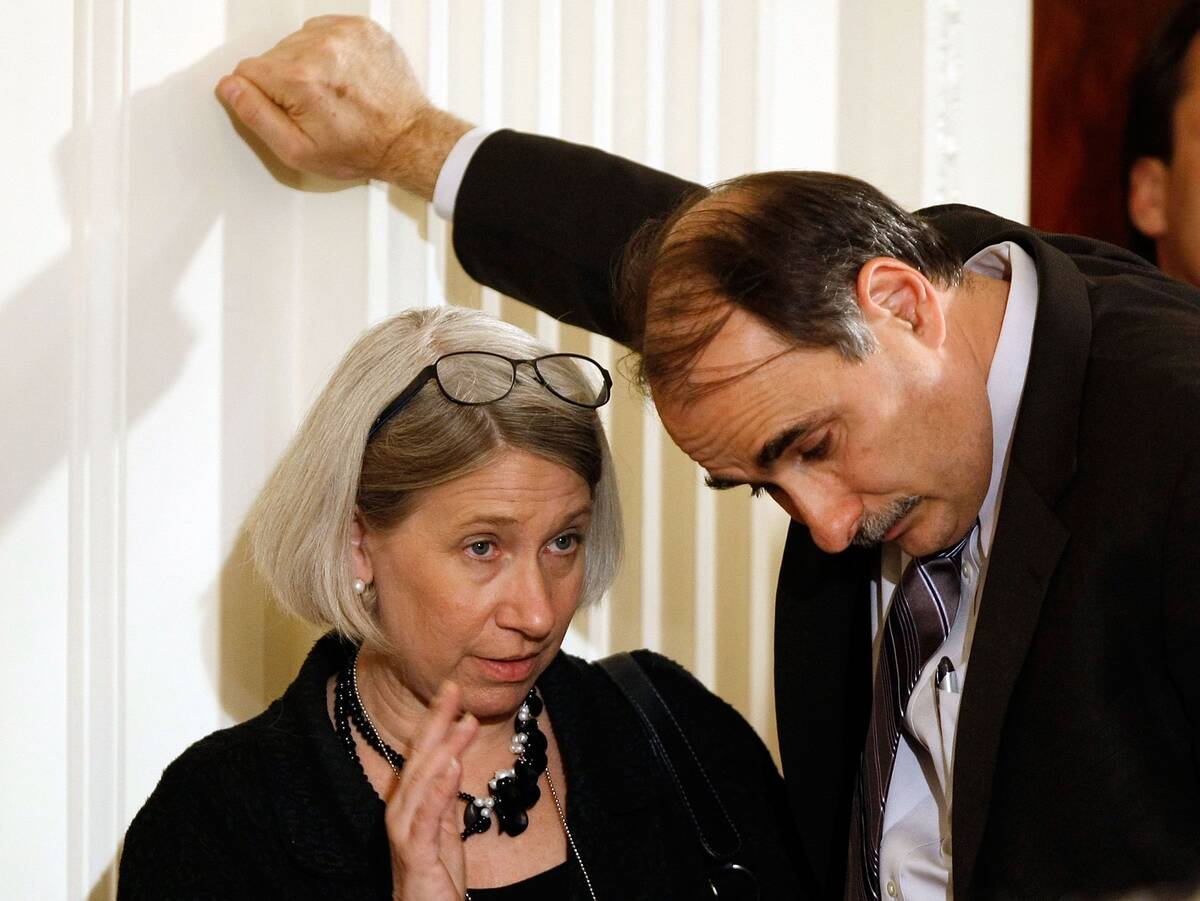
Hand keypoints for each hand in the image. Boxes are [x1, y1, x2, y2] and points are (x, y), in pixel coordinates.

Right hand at [216, 15, 471, 196]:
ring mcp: (343, 34)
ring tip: (332, 92)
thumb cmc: (360, 148)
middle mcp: (320, 48)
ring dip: (306, 64)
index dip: (261, 97)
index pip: (246, 71)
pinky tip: (343, 77)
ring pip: (295, 42)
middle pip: (272, 56)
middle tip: (316, 108)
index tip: (286, 111)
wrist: (408, 138)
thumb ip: (255, 116)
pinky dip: (327, 51)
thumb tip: (230, 87)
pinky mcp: (361, 28)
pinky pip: (323, 31)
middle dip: (285, 82)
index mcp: (300, 78)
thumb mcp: (297, 151)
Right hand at [386, 682, 479, 900]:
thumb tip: (453, 757)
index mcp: (409, 801)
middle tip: (454, 690)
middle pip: (419, 758)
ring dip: (445, 748)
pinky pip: (428, 816)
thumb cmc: (434, 873)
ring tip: (464, 721)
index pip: (421, 752)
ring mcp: (404, 831)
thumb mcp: (444, 825)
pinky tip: (453, 767)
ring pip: (423, 781)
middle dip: (437, 722)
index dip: (435, 719)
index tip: (451, 688)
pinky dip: (440, 789)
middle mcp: (401, 810)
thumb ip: (444, 792)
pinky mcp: (416, 853)